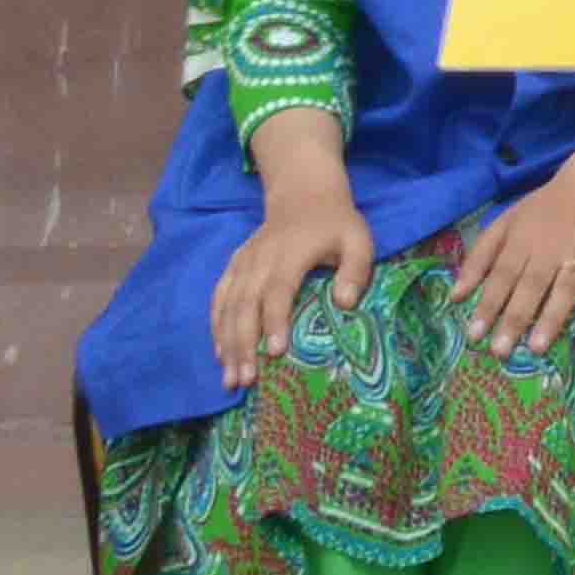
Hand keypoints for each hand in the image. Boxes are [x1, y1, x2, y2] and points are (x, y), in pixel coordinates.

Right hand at [210, 162, 370, 389]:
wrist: (303, 194)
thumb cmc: (335, 224)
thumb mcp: (358, 240)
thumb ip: (355, 270)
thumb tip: (345, 304)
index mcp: (290, 254)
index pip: (278, 291)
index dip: (275, 321)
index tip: (275, 352)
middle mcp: (260, 260)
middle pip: (245, 306)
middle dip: (243, 344)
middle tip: (245, 380)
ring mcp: (243, 264)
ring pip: (227, 307)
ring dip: (226, 343)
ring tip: (230, 378)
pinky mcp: (234, 267)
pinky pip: (219, 299)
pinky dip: (216, 327)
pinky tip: (219, 354)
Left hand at [455, 155, 574, 356]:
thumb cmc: (543, 209)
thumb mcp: (505, 223)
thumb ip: (479, 257)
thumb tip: (454, 295)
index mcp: (522, 240)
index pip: (502, 275)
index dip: (488, 305)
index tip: (474, 335)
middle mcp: (550, 251)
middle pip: (530, 287)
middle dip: (514, 319)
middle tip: (499, 351)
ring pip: (563, 292)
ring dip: (551, 320)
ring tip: (536, 348)